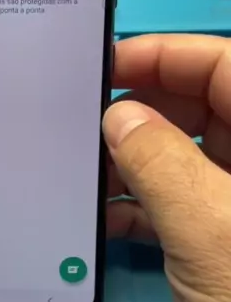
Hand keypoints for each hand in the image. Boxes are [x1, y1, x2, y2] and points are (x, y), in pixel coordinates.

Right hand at [104, 34, 230, 301]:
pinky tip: (104, 216)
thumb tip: (119, 116)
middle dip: (144, 110)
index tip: (108, 65)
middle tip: (85, 121)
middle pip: (204, 108)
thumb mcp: (208, 229)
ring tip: (85, 171)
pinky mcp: (225, 244)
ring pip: (186, 158)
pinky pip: (180, 204)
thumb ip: (159, 161)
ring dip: (136, 162)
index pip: (227, 67)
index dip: (168, 56)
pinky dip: (143, 205)